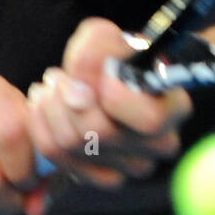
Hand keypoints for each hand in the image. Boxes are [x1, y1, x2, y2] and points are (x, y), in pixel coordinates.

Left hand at [27, 18, 192, 185]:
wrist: (112, 78)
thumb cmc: (116, 56)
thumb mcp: (109, 37)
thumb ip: (96, 47)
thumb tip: (78, 86)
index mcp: (173, 109)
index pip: (149, 119)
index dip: (115, 98)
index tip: (99, 76)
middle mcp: (159, 145)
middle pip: (101, 132)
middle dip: (68, 96)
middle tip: (57, 75)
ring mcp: (131, 166)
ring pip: (73, 144)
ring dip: (51, 107)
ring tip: (50, 85)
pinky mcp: (100, 176)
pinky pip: (56, 156)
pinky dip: (40, 124)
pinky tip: (43, 103)